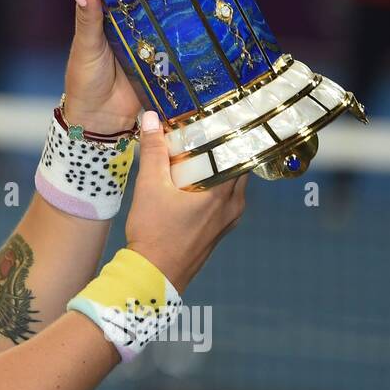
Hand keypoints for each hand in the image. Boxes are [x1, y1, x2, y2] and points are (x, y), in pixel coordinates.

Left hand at [63, 0, 199, 134]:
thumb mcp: (86, 48)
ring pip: (182, 8)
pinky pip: (193, 41)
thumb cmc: (84, 82)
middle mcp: (140, 18)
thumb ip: (88, 22)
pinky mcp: (175, 60)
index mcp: (117, 10)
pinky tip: (228, 11)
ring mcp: (160, 38)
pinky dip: (210, 27)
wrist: (100, 125)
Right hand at [123, 108, 246, 292]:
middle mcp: (233, 205)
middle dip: (223, 149)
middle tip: (205, 130)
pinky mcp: (219, 230)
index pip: (240, 152)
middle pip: (238, 166)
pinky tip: (193, 182)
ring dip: (218, 168)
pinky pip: (225, 199)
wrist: (153, 274)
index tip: (222, 115)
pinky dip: (214, 186)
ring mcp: (228, 220)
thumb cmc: (153, 233)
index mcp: (221, 191)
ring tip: (198, 153)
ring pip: (232, 183)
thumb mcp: (149, 186)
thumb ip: (154, 151)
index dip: (232, 132)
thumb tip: (152, 118)